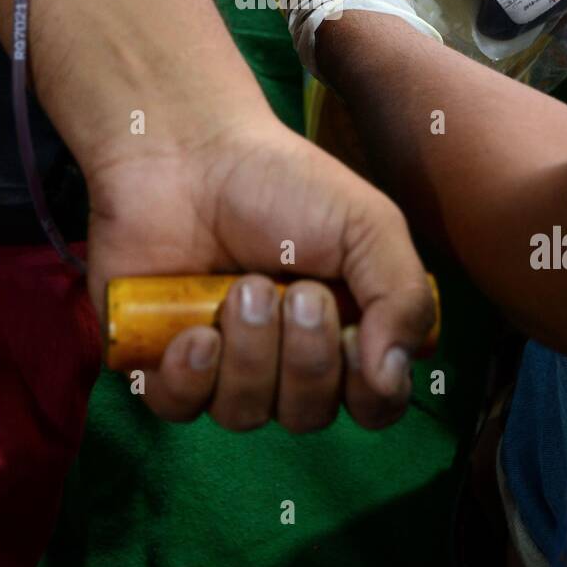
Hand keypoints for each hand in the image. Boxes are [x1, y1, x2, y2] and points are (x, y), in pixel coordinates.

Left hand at [85, 116, 435, 431]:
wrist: (190, 151)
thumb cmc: (282, 182)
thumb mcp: (368, 225)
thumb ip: (404, 299)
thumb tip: (392, 379)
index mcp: (345, 333)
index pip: (374, 405)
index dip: (367, 389)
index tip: (353, 333)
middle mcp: (285, 361)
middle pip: (308, 415)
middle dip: (305, 355)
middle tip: (294, 290)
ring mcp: (222, 365)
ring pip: (245, 414)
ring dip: (250, 353)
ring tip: (241, 287)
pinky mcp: (162, 361)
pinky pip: (181, 408)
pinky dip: (192, 377)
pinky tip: (195, 333)